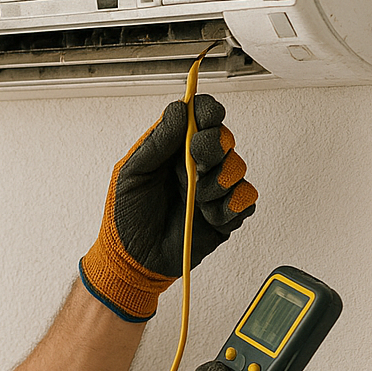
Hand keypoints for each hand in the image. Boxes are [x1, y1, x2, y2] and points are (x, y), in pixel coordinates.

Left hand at [80, 95, 256, 320]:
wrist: (133, 260)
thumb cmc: (126, 217)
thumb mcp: (132, 173)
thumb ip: (156, 142)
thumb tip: (179, 110)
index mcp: (173, 149)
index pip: (200, 116)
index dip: (208, 110)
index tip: (206, 116)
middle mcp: (196, 164)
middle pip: (224, 137)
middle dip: (213, 146)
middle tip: (197, 162)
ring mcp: (212, 189)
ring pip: (238, 166)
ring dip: (218, 181)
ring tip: (195, 198)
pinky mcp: (225, 215)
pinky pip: (246, 199)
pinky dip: (230, 204)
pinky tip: (209, 214)